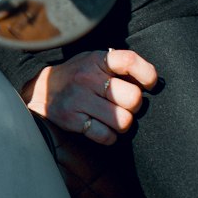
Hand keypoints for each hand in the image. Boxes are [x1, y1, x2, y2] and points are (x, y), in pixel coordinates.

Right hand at [22, 48, 157, 145]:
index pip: (129, 61)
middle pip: (133, 98)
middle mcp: (87, 77)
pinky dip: (109, 137)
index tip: (150, 84)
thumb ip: (120, 67)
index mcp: (97, 60)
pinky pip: (107, 136)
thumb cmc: (79, 76)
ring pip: (123, 121)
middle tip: (124, 104)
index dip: (148, 75)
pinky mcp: (72, 119)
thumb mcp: (95, 62)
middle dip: (133, 106)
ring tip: (112, 117)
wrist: (41, 90)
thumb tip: (155, 81)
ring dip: (122, 123)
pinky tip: (102, 128)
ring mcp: (78, 99)